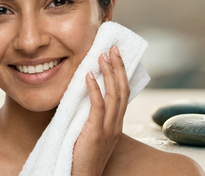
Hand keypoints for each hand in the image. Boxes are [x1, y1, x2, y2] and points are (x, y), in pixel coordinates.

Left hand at [71, 46, 129, 175]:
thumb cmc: (82, 157)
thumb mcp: (90, 133)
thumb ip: (90, 116)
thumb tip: (80, 95)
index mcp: (116, 123)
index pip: (123, 93)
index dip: (121, 73)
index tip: (115, 55)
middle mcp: (116, 124)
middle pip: (122, 89)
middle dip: (118, 67)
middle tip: (112, 48)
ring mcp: (108, 130)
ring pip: (113, 95)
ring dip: (107, 73)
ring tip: (101, 55)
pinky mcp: (95, 134)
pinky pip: (98, 108)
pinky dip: (94, 90)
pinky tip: (88, 77)